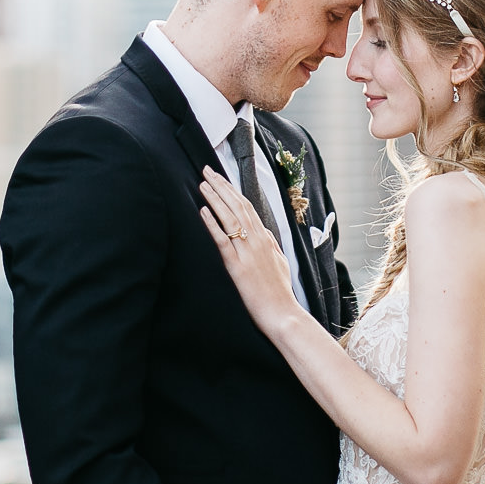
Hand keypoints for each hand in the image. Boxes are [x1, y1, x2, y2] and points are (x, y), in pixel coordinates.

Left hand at [199, 167, 298, 333]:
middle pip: (237, 206)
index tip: (220, 178)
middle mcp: (257, 241)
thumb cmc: (280, 291)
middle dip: (221, 186)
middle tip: (207, 170)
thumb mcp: (280, 262)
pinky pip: (222, 241)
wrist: (282, 313)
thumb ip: (270, 245)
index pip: (247, 207)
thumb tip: (263, 231)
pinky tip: (202, 211)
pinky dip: (212, 224)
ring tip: (202, 184)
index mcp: (265, 239)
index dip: (233, 190)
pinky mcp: (237, 267)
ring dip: (215, 199)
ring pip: (229, 218)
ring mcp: (247, 253)